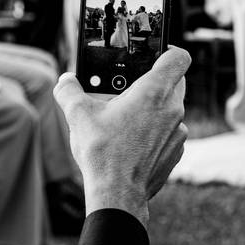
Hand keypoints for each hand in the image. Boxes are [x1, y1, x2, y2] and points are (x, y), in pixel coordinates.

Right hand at [54, 46, 192, 225]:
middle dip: (155, 80)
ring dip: (155, 107)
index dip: (169, 50)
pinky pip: (171, 130)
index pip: (178, 57)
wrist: (118, 193)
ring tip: (128, 117)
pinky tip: (135, 140)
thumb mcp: (78, 115)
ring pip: (172, 107)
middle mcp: (173, 108)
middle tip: (130, 88)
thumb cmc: (102, 152)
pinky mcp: (177, 149)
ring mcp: (179, 130)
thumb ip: (69, 90)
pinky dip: (157, 130)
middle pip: (174, 81)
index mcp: (154, 91)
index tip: (155, 53)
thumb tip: (65, 80)